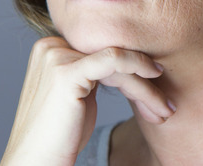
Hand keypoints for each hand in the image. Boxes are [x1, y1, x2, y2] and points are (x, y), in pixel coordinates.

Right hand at [0, 36, 174, 165]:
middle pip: (110, 55)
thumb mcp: (79, 96)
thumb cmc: (59, 136)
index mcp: (51, 48)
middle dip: (142, 81)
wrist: (36, 160)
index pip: (101, 52)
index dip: (132, 71)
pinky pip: (112, 60)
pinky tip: (154, 82)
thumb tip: (131, 63)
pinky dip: (137, 68)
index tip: (156, 94)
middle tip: (166, 106)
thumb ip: (94, 74)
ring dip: (146, 87)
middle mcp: (50, 46)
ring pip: (117, 61)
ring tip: (164, 110)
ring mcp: (56, 56)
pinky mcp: (67, 71)